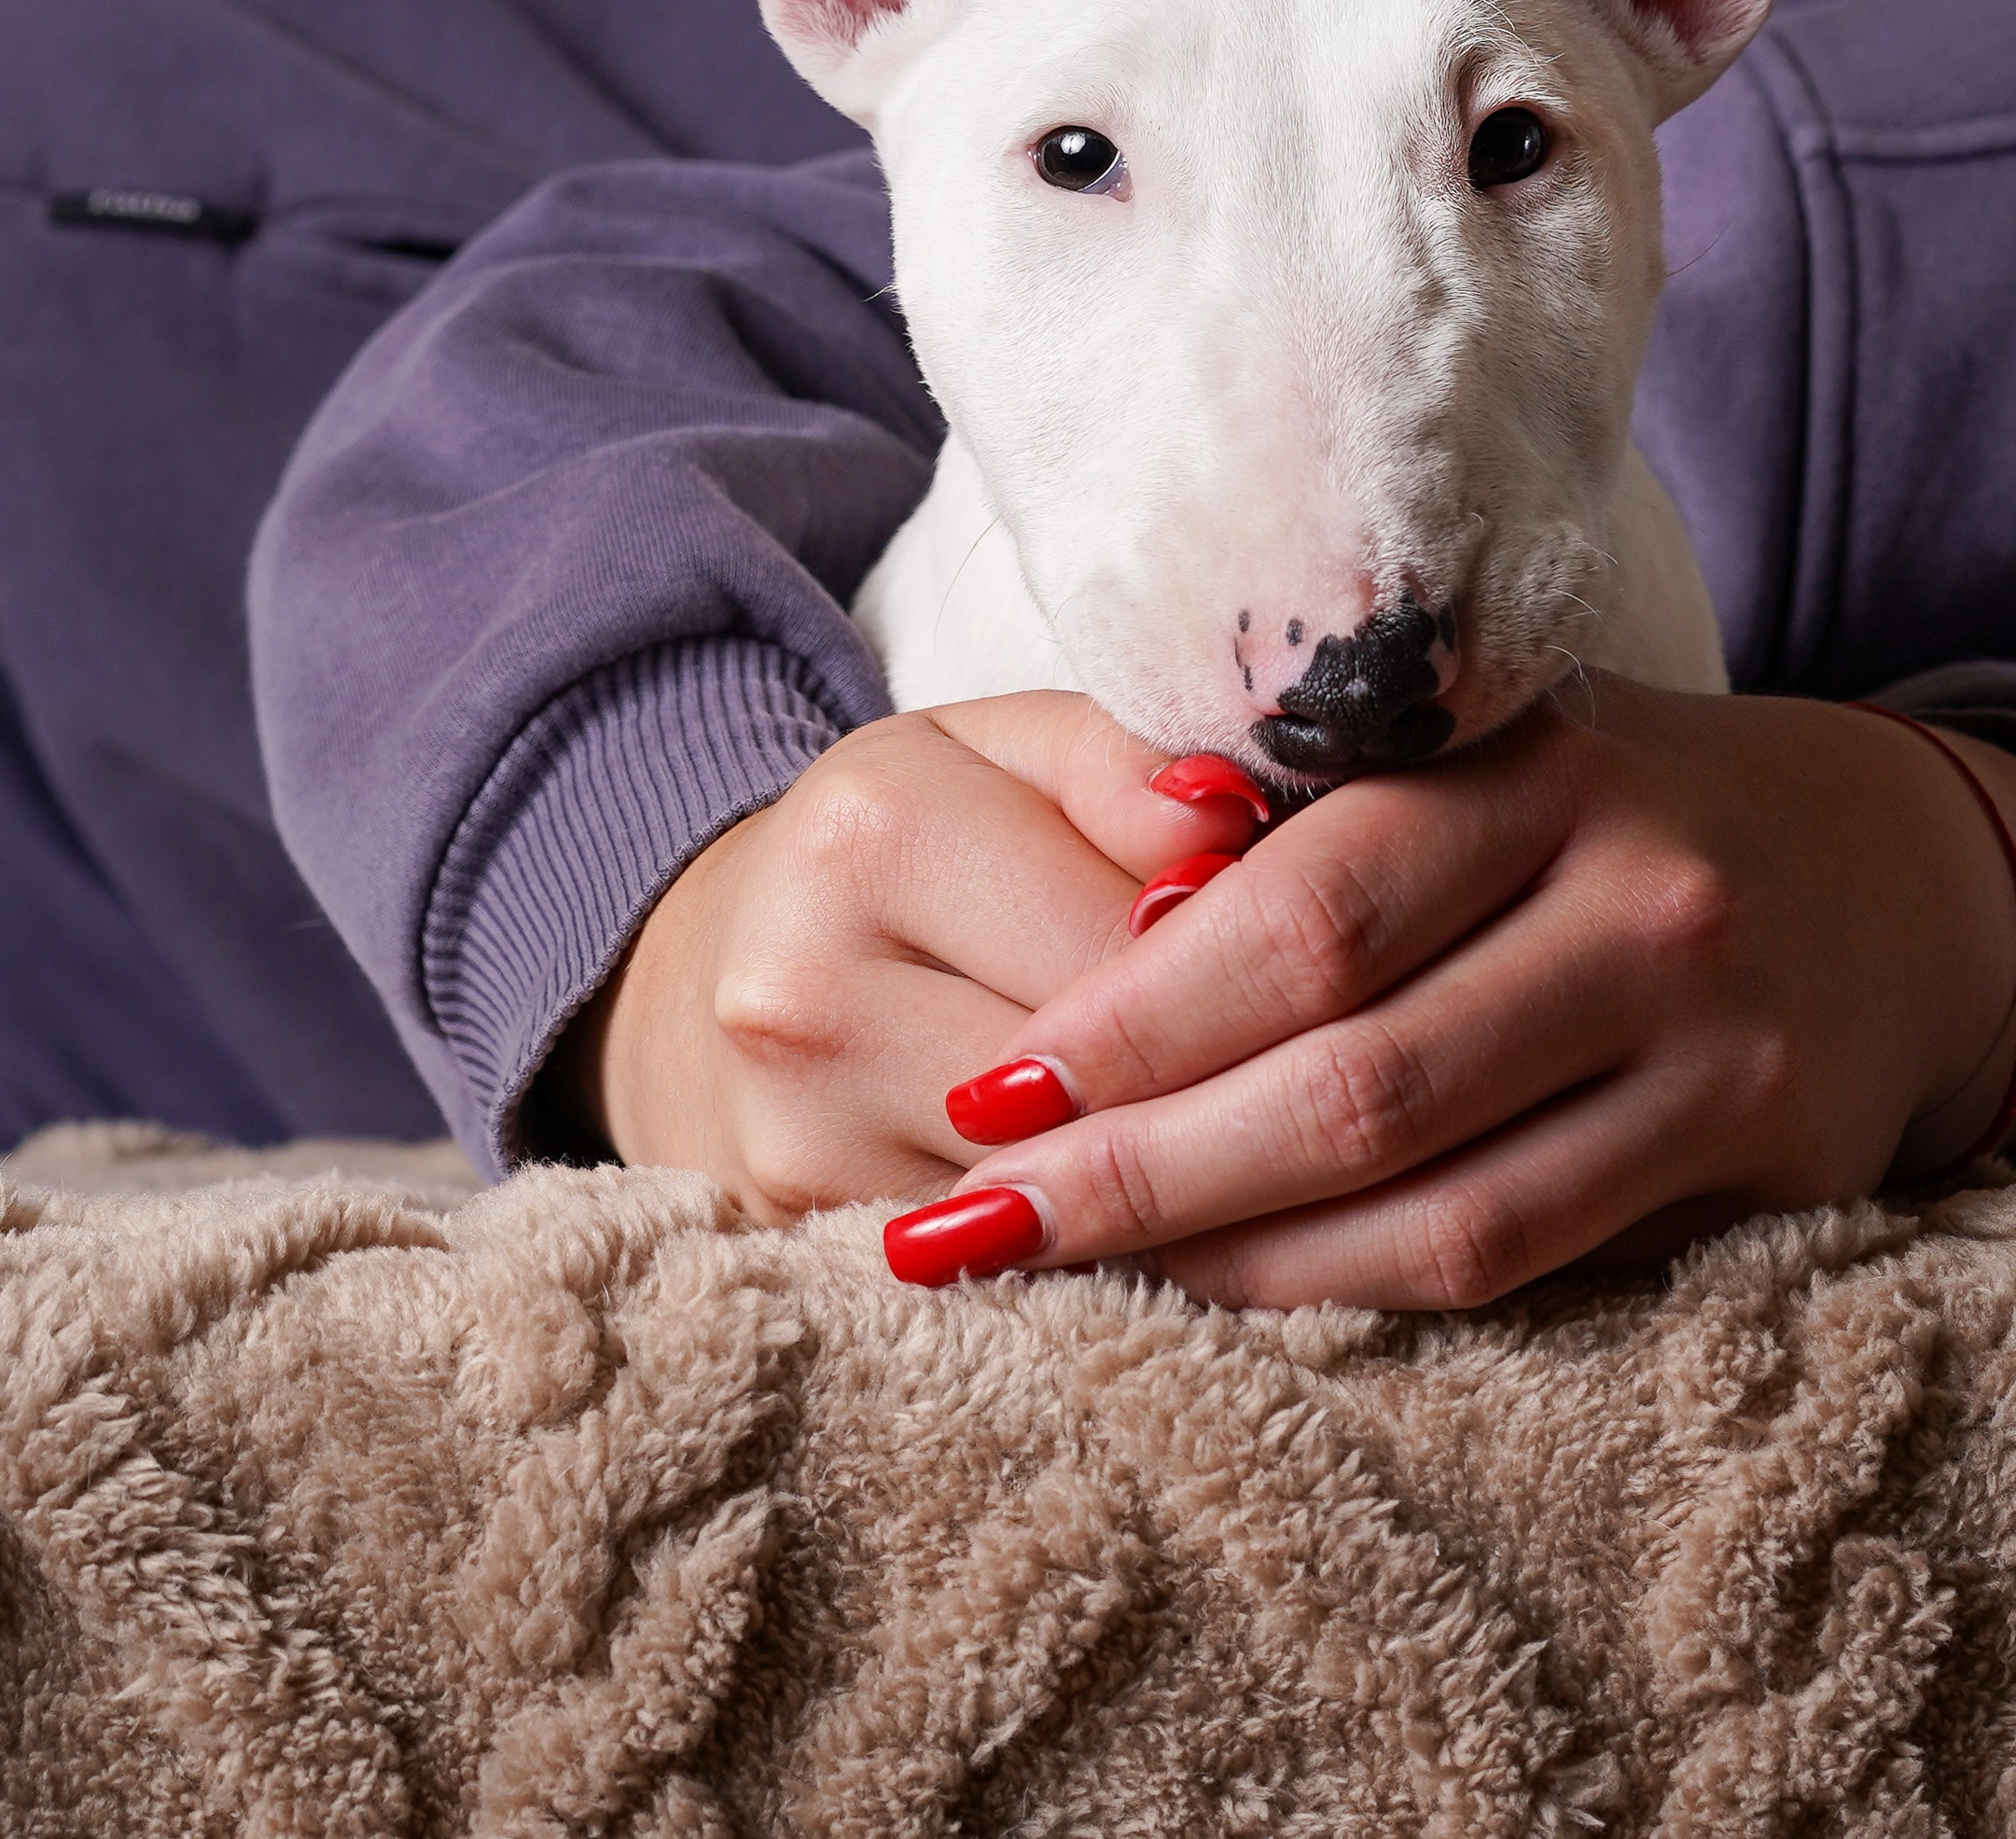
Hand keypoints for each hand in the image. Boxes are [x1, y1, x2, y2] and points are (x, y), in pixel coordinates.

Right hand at [553, 693, 1262, 1218]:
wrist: (707, 970)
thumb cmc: (903, 842)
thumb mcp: (1009, 753)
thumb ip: (1127, 763)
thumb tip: (1232, 824)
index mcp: (873, 832)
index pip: (1133, 933)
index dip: (1249, 953)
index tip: (1308, 952)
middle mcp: (809, 994)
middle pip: (1103, 1077)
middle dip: (1221, 1069)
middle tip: (1306, 1052)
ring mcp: (798, 1140)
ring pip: (1070, 1190)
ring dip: (1174, 1165)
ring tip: (1241, 1118)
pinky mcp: (809, 1243)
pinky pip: (1016, 1262)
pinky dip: (1102, 1235)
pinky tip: (1153, 1200)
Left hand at [907, 679, 2015, 1307]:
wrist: (1898, 868)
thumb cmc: (1613, 809)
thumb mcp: (1483, 758)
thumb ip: (1314, 836)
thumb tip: (1088, 963)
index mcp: (1538, 763)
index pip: (1305, 911)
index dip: (1135, 1013)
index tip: (992, 1086)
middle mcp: (1640, 893)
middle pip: (1355, 1076)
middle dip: (1143, 1168)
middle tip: (969, 1225)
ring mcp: (1719, 1036)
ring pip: (1440, 1206)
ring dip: (1235, 1264)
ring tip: (1071, 1284)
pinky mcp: (1773, 1157)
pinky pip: (1535, 1261)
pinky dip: (1373, 1293)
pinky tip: (1250, 1303)